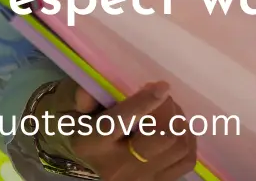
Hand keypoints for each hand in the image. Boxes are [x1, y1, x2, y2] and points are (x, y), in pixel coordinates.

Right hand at [27, 77, 197, 179]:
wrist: (80, 151)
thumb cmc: (76, 119)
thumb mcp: (67, 101)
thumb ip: (76, 94)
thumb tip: (87, 94)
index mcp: (91, 144)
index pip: (118, 124)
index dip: (143, 104)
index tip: (162, 86)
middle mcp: (115, 168)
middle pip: (160, 139)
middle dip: (168, 109)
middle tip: (161, 95)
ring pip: (178, 148)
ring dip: (179, 121)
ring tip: (168, 109)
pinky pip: (185, 160)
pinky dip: (187, 139)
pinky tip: (175, 126)